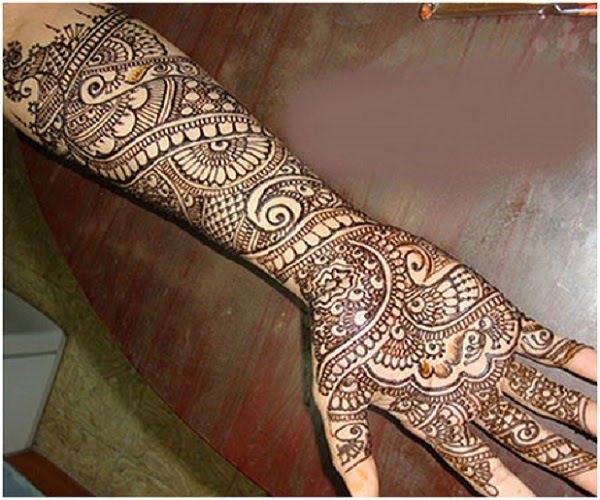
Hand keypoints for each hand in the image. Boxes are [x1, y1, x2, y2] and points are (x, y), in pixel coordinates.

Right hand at [292, 224, 595, 495]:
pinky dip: (577, 358)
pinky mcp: (496, 319)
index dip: (506, 489)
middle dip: (566, 461)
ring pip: (543, 394)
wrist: (352, 264)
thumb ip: (349, 442)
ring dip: (581, 413)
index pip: (477, 462)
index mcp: (432, 411)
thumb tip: (360, 498)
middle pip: (524, 435)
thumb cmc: (340, 328)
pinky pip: (545, 344)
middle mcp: (466, 389)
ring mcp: (485, 354)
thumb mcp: (335, 389)